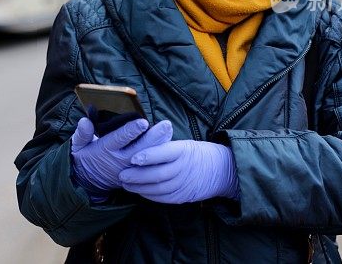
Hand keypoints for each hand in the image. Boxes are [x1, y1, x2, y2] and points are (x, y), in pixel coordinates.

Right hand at [71, 118, 172, 198]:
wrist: (90, 180)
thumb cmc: (85, 156)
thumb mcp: (78, 146)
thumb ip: (81, 134)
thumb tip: (85, 121)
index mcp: (105, 150)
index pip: (119, 140)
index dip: (131, 131)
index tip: (142, 122)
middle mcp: (120, 160)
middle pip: (140, 148)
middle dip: (153, 137)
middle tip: (166, 125)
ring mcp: (130, 167)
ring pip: (148, 156)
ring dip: (160, 144)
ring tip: (170, 130)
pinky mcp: (136, 172)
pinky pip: (150, 163)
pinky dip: (159, 152)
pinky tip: (168, 141)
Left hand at [119, 140, 238, 203]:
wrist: (220, 169)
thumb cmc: (194, 153)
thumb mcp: (183, 144)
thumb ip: (164, 146)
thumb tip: (139, 143)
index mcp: (183, 150)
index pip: (164, 153)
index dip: (148, 156)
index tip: (133, 158)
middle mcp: (183, 168)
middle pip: (158, 174)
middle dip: (137, 175)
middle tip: (122, 174)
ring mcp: (183, 184)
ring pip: (158, 188)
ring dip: (139, 187)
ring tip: (125, 183)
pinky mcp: (182, 196)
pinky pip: (163, 197)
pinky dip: (148, 195)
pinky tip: (138, 190)